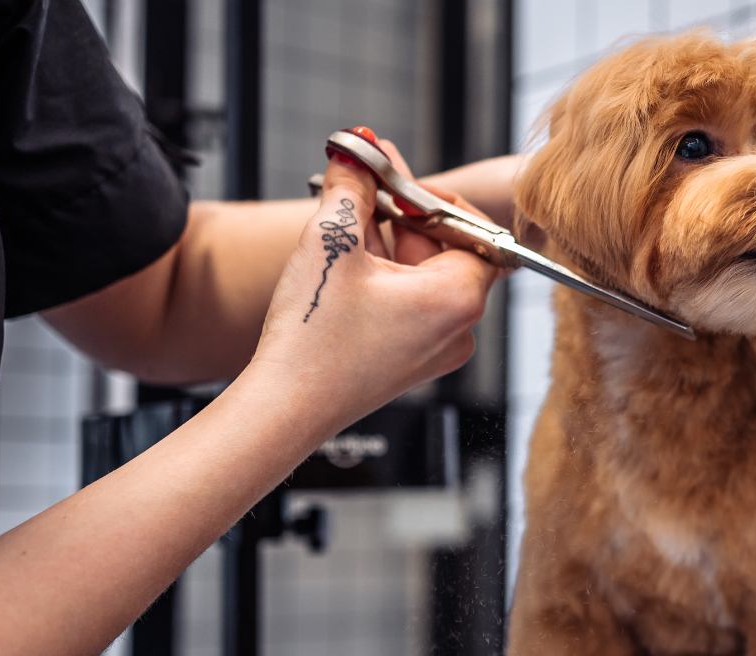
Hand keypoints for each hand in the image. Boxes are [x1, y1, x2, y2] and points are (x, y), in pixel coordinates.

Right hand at [247, 137, 499, 434]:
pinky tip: (347, 260)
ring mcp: (438, 346)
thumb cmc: (314, 338)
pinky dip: (385, 274)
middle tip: (362, 183)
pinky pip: (411, 301)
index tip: (391, 176)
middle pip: (447, 247)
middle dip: (403, 213)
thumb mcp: (332, 242)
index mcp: (459, 298)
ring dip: (388, 240)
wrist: (285, 407)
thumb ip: (352, 185)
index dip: (429, 195)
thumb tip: (357, 147)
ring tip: (345, 221)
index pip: (470, 226)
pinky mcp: (413, 358)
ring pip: (424, 272)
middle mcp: (459, 327)